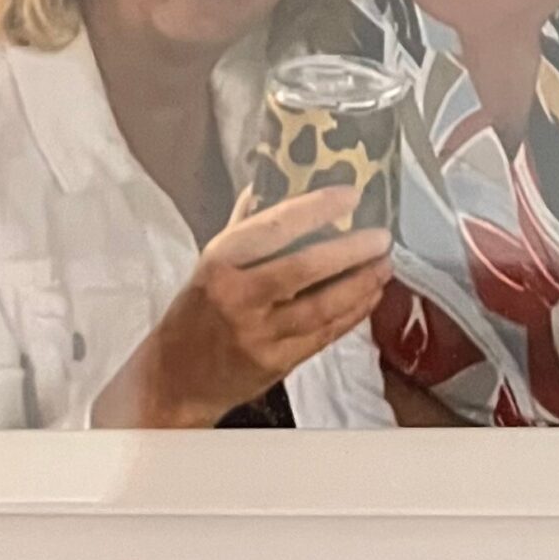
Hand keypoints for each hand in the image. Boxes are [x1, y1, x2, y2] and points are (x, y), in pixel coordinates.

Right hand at [140, 186, 392, 426]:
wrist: (174, 379)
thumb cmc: (194, 313)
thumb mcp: (210, 261)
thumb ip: (245, 225)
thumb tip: (273, 180)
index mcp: (221, 263)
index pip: (273, 228)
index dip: (315, 209)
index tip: (349, 195)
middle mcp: (239, 298)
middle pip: (305, 269)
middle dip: (351, 251)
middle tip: (381, 237)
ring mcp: (259, 335)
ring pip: (322, 307)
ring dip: (360, 284)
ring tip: (384, 265)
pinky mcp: (276, 365)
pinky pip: (323, 335)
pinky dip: (351, 315)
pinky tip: (368, 297)